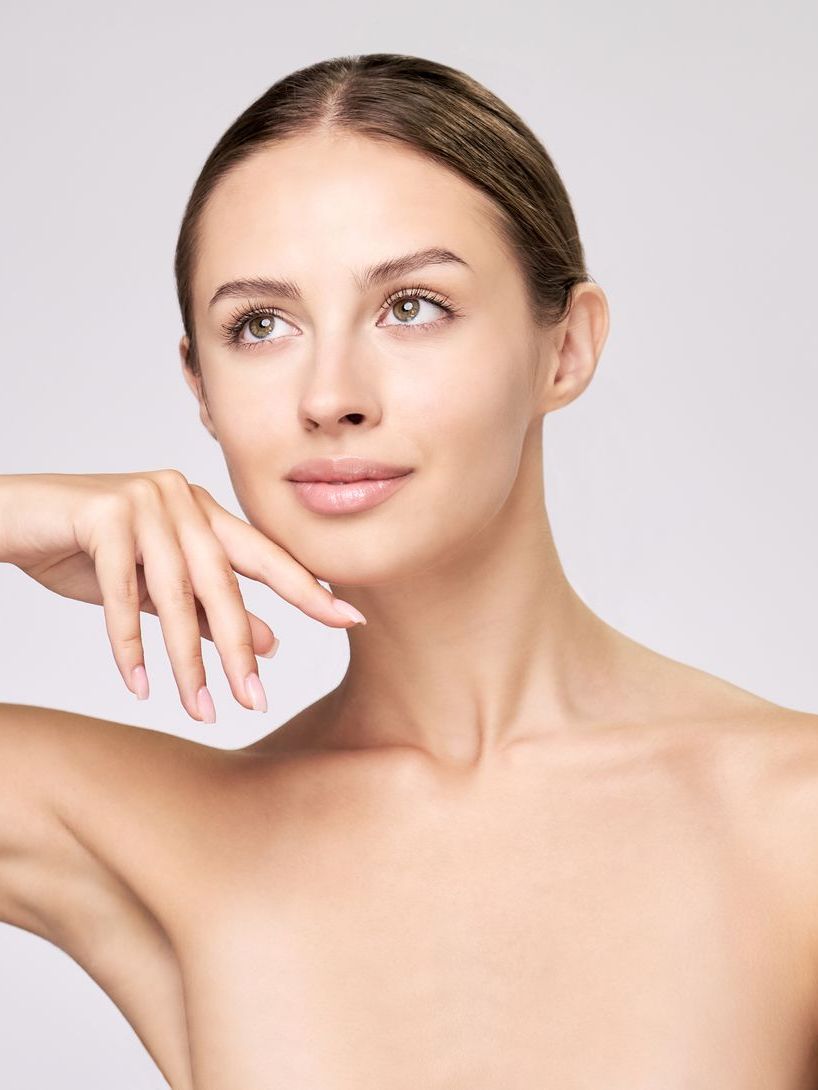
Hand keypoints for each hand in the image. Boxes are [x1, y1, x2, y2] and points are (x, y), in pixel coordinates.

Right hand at [0, 470, 365, 722]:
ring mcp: (145, 501)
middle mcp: (184, 499)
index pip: (265, 556)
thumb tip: (272, 645)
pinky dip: (129, 646)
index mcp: (205, 511)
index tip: (350, 619)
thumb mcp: (159, 589)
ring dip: (186, 661)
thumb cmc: (91, 550)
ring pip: (174, 597)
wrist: (17, 518)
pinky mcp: (104, 514)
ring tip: (201, 709)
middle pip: (223, 584)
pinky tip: (141, 686)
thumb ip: (212, 610)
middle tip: (256, 700)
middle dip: (240, 649)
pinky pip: (121, 594)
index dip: (308, 589)